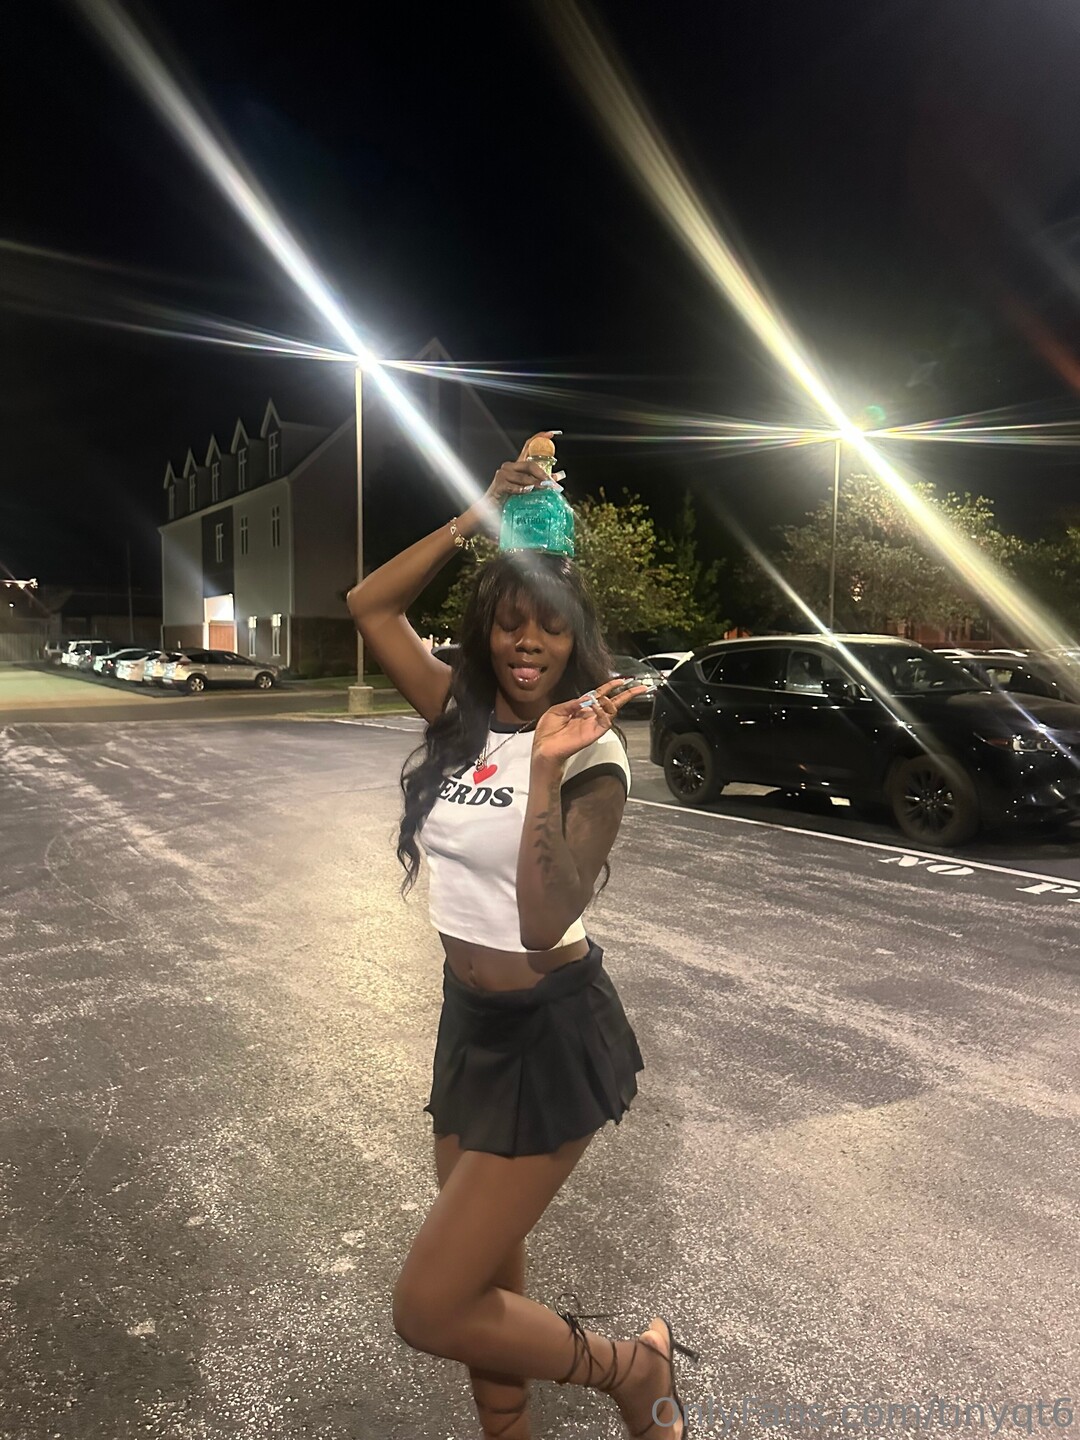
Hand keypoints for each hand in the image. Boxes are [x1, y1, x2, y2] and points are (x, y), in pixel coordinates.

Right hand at [460, 432, 562, 536]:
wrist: (490, 510)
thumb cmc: (508, 499)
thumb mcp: (526, 489)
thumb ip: (539, 482)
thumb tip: (557, 477)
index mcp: (517, 466)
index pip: (528, 446)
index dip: (539, 438)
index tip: (551, 434)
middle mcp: (510, 467)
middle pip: (530, 464)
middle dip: (543, 474)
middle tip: (552, 483)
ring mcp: (503, 474)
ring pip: (524, 476)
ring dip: (536, 483)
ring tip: (545, 489)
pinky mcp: (499, 484)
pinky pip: (514, 486)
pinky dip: (522, 489)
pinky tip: (528, 491)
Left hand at [531, 677, 648, 764]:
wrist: (544, 748)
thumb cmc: (548, 732)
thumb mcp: (558, 709)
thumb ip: (573, 702)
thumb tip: (587, 697)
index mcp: (582, 709)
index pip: (600, 695)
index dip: (610, 687)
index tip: (620, 680)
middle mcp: (591, 716)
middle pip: (614, 703)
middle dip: (628, 695)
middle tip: (640, 687)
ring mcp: (594, 725)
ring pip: (613, 710)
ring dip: (611, 701)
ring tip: (604, 698)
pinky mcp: (595, 733)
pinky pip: (606, 721)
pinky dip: (603, 711)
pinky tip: (596, 706)